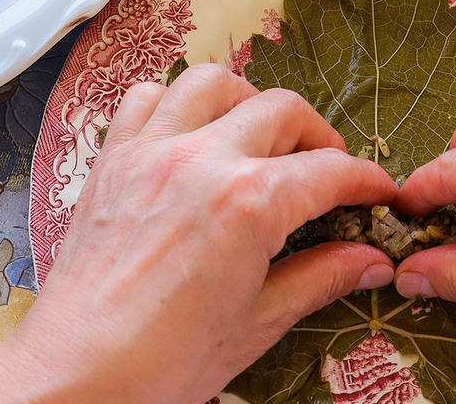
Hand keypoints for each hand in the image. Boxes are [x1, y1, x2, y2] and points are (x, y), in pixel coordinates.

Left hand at [0, 64, 398, 403]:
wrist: (77, 373)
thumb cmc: (164, 360)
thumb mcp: (258, 322)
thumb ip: (320, 277)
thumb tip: (370, 260)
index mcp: (249, 203)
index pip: (330, 171)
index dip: (366, 180)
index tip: (379, 193)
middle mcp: (203, 160)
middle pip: (283, 110)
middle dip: (318, 136)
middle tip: (326, 174)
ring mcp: (153, 152)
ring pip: (214, 83)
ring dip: (247, 103)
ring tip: (259, 140)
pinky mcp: (114, 159)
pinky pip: (146, 98)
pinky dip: (174, 104)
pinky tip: (190, 137)